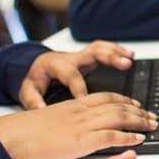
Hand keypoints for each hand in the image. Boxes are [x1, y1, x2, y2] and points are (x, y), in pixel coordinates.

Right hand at [0, 92, 155, 158]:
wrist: (14, 135)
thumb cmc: (27, 131)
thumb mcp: (52, 119)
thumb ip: (69, 119)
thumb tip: (78, 127)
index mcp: (74, 104)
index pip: (107, 97)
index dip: (125, 101)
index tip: (137, 105)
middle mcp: (82, 111)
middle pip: (118, 106)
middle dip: (139, 111)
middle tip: (152, 116)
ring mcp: (83, 125)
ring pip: (120, 118)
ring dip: (140, 121)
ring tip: (153, 126)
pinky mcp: (82, 140)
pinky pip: (112, 136)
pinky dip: (129, 137)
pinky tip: (140, 139)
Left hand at [19, 41, 135, 108]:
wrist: (36, 67)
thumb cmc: (36, 79)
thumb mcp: (28, 90)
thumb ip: (33, 100)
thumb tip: (41, 110)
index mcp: (56, 65)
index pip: (72, 76)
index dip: (80, 89)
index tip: (87, 100)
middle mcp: (71, 57)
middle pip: (92, 53)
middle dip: (109, 58)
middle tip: (125, 64)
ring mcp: (80, 56)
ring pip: (100, 49)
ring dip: (116, 52)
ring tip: (130, 59)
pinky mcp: (87, 57)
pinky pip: (104, 49)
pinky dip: (117, 50)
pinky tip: (130, 55)